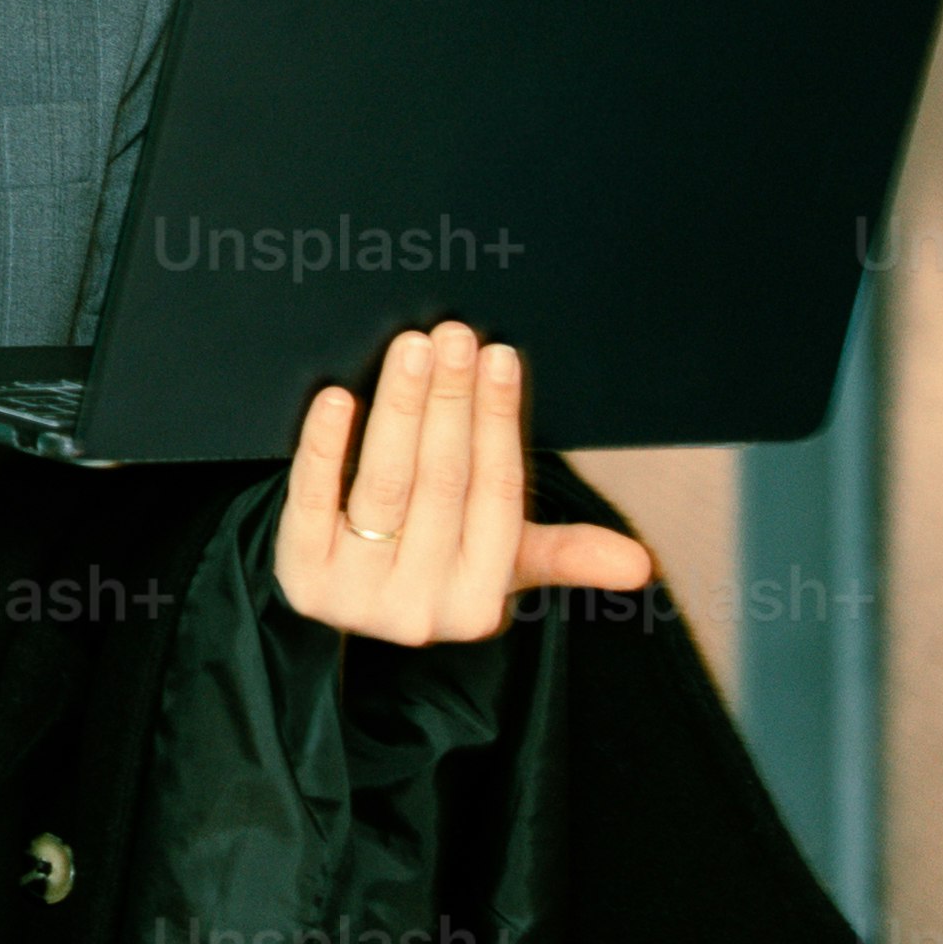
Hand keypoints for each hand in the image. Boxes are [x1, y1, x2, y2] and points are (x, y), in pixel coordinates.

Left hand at [272, 323, 657, 645]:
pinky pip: (311, 503)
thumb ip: (563, 555)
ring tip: (412, 349)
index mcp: (481, 601)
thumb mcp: (498, 565)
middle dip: (450, 401)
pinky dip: (325, 449)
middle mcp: (421, 608)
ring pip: (385, 485)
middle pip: (442, 482)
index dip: (497, 421)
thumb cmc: (433, 565)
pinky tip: (337, 399)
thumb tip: (641, 565)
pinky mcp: (300, 578)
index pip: (498, 494)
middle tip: (454, 335)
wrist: (342, 604)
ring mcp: (356, 596)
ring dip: (400, 408)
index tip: (498, 356)